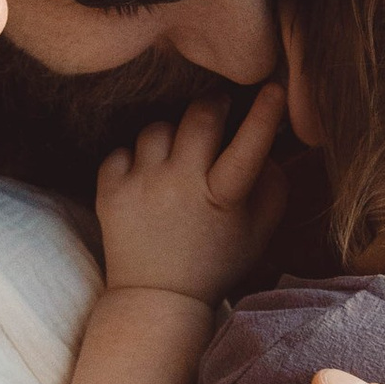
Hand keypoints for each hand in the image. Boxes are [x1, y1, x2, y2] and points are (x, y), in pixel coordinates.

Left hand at [95, 87, 287, 305]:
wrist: (158, 296)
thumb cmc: (215, 259)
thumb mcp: (258, 230)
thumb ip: (272, 185)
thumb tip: (267, 141)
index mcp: (223, 197)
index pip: (250, 145)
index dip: (265, 113)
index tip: (274, 87)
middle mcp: (181, 185)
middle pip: (199, 117)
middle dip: (212, 105)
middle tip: (217, 110)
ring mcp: (142, 186)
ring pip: (157, 128)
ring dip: (171, 135)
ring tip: (177, 157)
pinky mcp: (110, 192)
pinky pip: (122, 150)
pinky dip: (135, 160)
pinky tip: (146, 180)